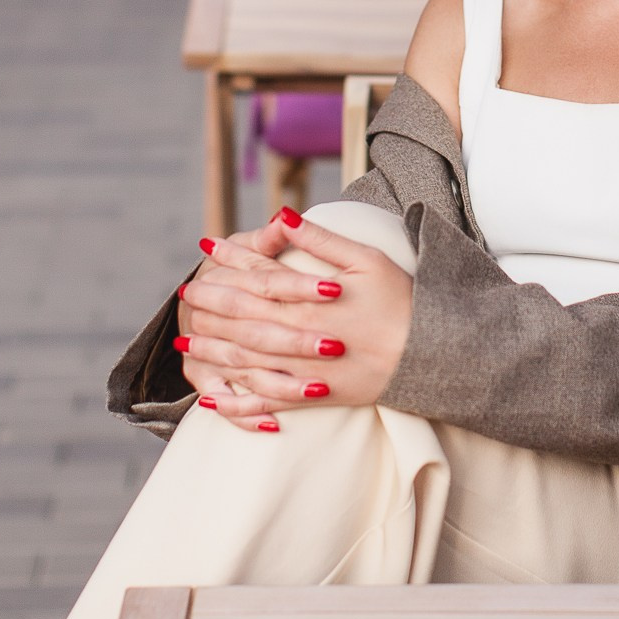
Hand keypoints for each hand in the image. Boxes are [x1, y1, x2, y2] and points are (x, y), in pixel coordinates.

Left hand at [178, 211, 412, 431]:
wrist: (433, 357)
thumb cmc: (403, 301)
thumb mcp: (367, 260)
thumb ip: (321, 240)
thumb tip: (283, 214)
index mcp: (310, 300)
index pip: (259, 276)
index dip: (229, 261)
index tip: (205, 249)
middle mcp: (300, 336)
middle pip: (244, 318)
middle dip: (211, 305)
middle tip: (185, 294)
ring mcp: (305, 371)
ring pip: (246, 360)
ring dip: (213, 350)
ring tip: (186, 341)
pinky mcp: (315, 397)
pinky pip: (267, 403)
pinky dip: (238, 403)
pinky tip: (212, 399)